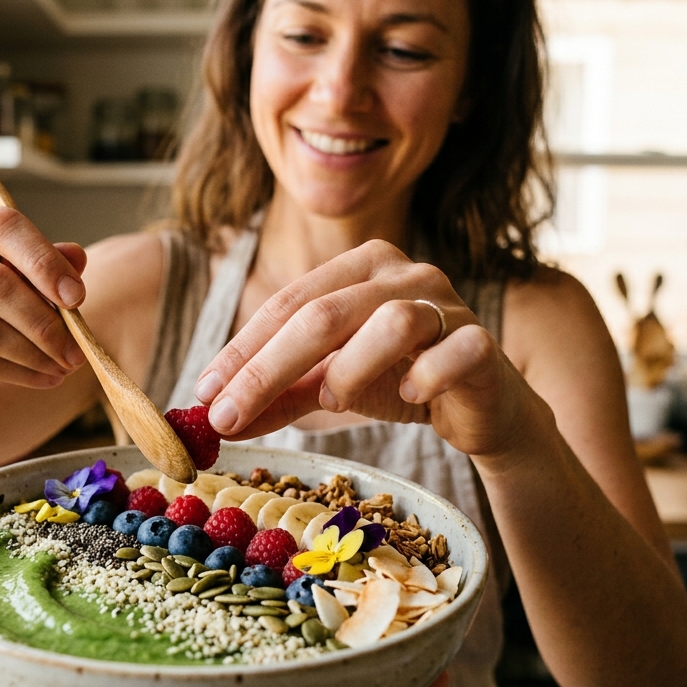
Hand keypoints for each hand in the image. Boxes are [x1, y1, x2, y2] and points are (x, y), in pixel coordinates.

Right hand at [0, 205, 88, 399]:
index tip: (76, 295)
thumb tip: (76, 256)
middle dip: (44, 319)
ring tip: (65, 366)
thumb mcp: (19, 275)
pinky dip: (22, 373)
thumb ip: (46, 264)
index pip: (1, 227)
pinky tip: (47, 378)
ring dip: (35, 351)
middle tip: (76, 347)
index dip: (43, 261)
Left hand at [195, 240, 539, 459]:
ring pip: (391, 321)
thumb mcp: (330, 386)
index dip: (241, 351)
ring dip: (349, 367)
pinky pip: (453, 352)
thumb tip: (216, 418)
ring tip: (331, 402)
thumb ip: (280, 395)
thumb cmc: (402, 380)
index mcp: (360, 267)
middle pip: (325, 314)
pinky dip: (425, 375)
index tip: (203, 394)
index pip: (287, 304)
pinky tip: (409, 394)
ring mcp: (448, 304)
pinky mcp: (483, 343)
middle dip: (267, 369)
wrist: (483, 407)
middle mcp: (404, 273)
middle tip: (229, 417)